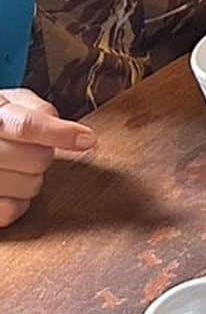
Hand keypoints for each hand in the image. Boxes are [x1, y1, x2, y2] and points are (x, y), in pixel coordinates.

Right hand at [0, 88, 95, 226]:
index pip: (27, 126)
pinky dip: (19, 202)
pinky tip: (11, 187)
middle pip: (36, 160)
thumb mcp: (10, 101)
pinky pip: (11, 212)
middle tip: (31, 148)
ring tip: (17, 167)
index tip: (88, 139)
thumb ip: (35, 108)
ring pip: (30, 187)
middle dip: (45, 154)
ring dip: (33, 178)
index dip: (61, 133)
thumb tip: (58, 123)